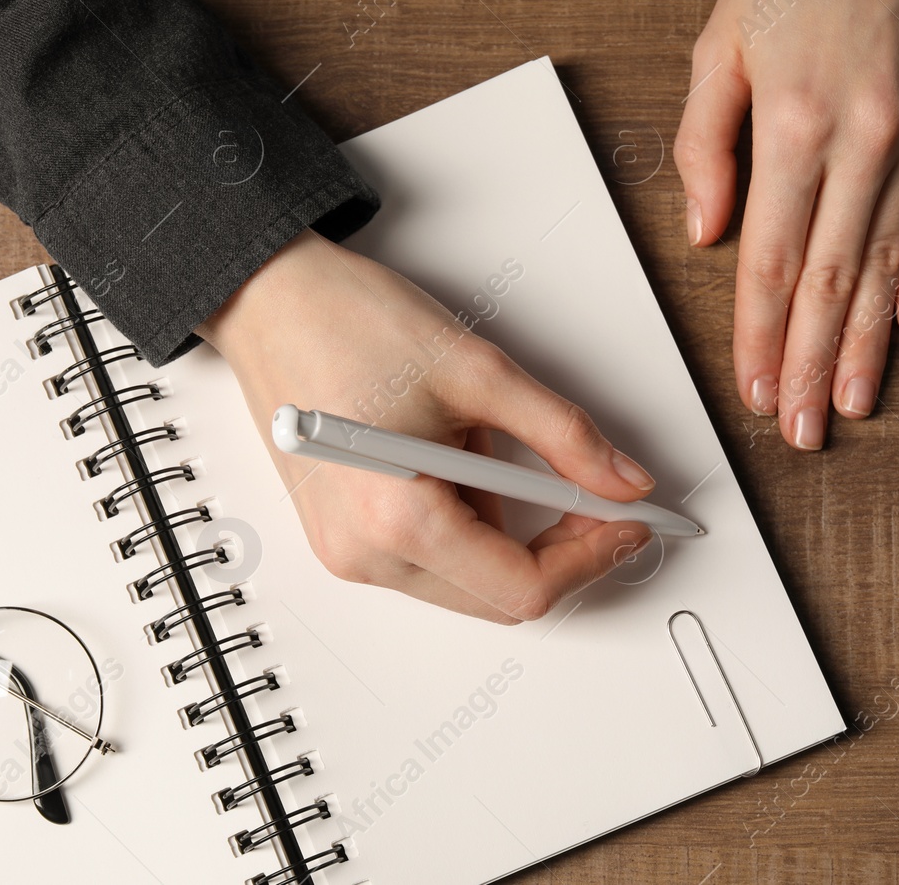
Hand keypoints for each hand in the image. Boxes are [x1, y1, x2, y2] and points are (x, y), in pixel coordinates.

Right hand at [194, 229, 655, 621]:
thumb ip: (563, 435)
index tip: (629, 521)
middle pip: (498, 598)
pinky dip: (467, 521)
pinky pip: (430, 558)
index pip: (524, 587)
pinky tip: (454, 455)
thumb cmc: (347, 323)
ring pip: (468, 582)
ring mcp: (347, 553)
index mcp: (396, 519)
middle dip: (558, 550)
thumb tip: (622, 481)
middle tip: (594, 492)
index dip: (592, 556)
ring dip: (507, 531)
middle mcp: (363, 553)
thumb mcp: (479, 372)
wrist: (269, 300)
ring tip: (484, 443)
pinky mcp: (341, 538)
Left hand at [675, 0, 898, 448]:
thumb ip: (704, 144)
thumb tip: (706, 232)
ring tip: (850, 405)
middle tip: (799, 429)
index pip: (768, 259)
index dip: (756, 335)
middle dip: (807, 363)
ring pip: (883, 264)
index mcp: (791, 125)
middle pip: (827, 279)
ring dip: (863, 344)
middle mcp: (860, 140)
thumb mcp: (718, 43)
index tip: (751, 388)